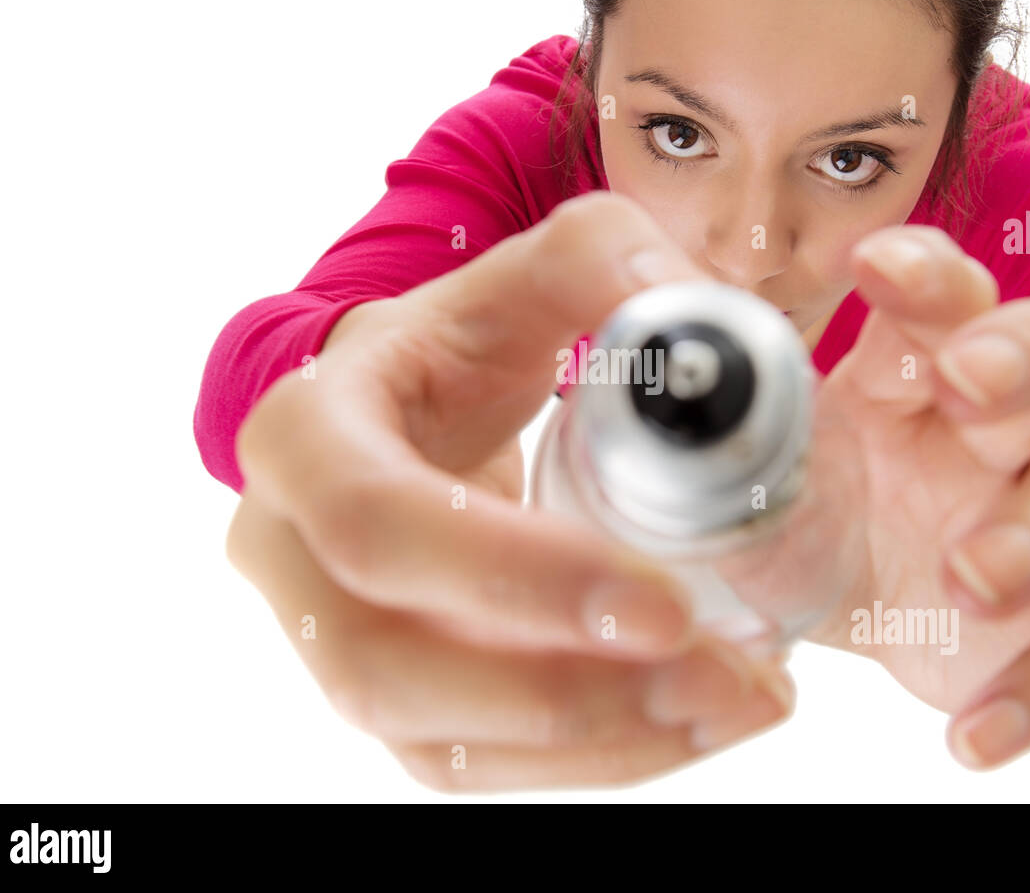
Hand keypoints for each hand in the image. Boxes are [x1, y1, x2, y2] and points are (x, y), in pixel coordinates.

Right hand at [225, 191, 793, 791]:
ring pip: (434, 745)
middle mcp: (289, 553)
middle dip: (565, 694)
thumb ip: (615, 265)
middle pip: (386, 668)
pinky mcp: (388, 697)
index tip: (665, 605)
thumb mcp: (537, 270)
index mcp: (306, 433)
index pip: (377, 521)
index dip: (512, 576)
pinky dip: (591, 759)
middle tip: (728, 676)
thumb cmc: (471, 336)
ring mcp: (327, 640)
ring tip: (741, 700)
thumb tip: (702, 335)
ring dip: (596, 744)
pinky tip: (692, 722)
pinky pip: (472, 766)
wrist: (418, 408)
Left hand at [712, 224, 1029, 768]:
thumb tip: (626, 386)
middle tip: (966, 383)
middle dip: (1025, 353)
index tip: (873, 267)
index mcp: (907, 374)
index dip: (924, 272)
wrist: (850, 611)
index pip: (942, 293)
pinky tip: (975, 732)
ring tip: (970, 574)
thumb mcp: (742, 479)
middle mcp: (989, 427)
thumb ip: (699, 440)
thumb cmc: (801, 517)